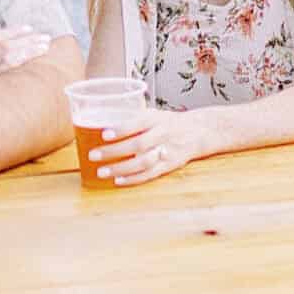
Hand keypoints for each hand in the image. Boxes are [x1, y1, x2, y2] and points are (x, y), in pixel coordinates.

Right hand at [0, 21, 51, 95]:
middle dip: (27, 40)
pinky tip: (38, 65)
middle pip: (4, 47)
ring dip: (29, 51)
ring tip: (45, 47)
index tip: (30, 29)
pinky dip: (25, 66)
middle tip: (45, 38)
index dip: (13, 32)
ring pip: (9, 59)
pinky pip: (11, 75)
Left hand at [84, 106, 217, 187]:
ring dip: (120, 168)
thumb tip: (102, 121)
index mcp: (157, 119)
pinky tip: (117, 180)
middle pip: (137, 145)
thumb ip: (133, 118)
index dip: (121, 129)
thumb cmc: (170, 122)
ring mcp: (166, 151)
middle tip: (94, 155)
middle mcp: (162, 134)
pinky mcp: (168, 166)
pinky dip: (132, 179)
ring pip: (142, 162)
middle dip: (114, 151)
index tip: (104, 133)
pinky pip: (149, 174)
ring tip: (102, 171)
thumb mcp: (154, 114)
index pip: (138, 122)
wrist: (199, 131)